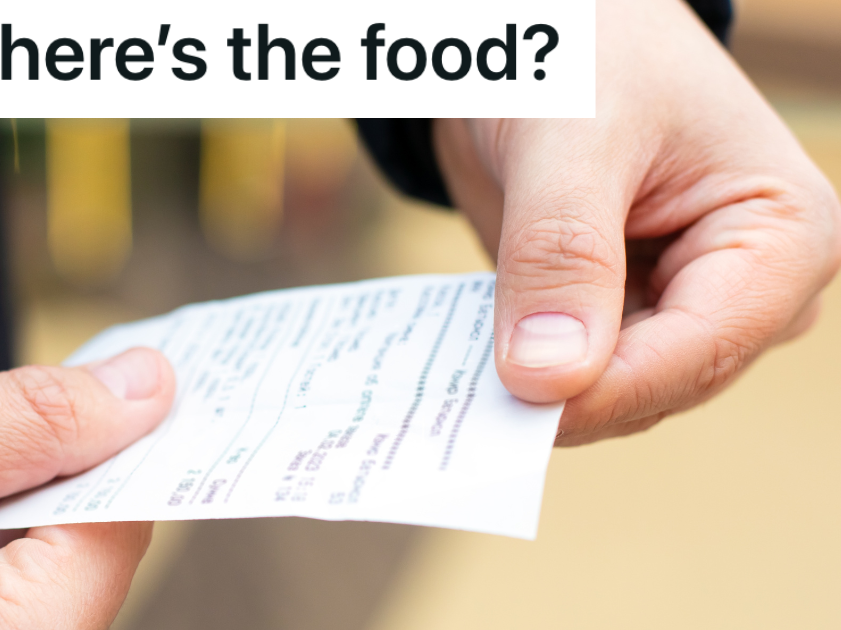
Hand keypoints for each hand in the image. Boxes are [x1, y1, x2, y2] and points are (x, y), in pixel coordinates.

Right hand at [0, 348, 175, 628]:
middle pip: (93, 547)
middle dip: (69, 464)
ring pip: (51, 567)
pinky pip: (10, 595)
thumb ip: (33, 415)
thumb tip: (150, 385)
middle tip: (36, 401)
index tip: (135, 371)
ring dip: (24, 499)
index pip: (125, 521)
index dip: (130, 436)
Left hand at [433, 0, 840, 444]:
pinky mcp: (611, 312)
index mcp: (780, 238)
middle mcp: (742, 289)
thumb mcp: (573, 136)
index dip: (607, 391)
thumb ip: (562, 250)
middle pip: (655, 384)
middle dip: (566, 399)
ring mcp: (675, 306)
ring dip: (532, 395)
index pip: (701, 349)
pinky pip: (565, 369)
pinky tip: (462, 371)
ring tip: (454, 397)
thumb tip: (546, 379)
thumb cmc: (586, 48)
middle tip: (467, 417)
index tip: (517, 413)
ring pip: (606, 391)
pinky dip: (515, 372)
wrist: (546, 29)